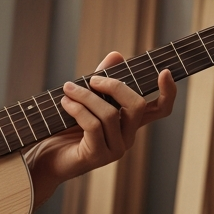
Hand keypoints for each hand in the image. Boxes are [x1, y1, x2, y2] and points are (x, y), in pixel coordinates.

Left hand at [23, 51, 177, 203]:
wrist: (44, 158)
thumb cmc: (64, 128)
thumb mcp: (84, 100)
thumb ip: (100, 80)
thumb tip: (117, 55)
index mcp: (129, 122)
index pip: (160, 109)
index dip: (168, 92)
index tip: (164, 72)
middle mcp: (128, 137)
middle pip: (136, 106)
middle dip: (114, 86)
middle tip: (91, 80)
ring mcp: (115, 149)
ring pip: (111, 114)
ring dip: (86, 97)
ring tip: (68, 90)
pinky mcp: (97, 156)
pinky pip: (94, 126)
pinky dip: (78, 110)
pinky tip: (65, 103)